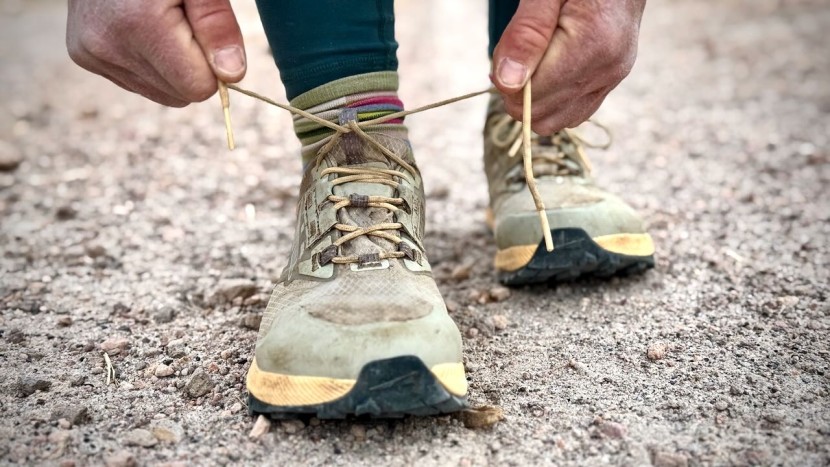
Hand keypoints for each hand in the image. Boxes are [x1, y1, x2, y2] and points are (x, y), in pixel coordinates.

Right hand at [66, 0, 245, 106]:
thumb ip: (217, 24)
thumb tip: (232, 74)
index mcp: (139, 25)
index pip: (198, 87)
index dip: (212, 63)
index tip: (205, 31)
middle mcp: (108, 45)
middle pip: (179, 95)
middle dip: (191, 64)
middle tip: (181, 20)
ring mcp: (92, 54)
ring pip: (160, 93)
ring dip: (171, 66)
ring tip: (157, 20)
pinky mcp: (85, 56)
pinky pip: (138, 82)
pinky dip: (149, 62)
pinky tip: (140, 28)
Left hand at [491, 0, 645, 133]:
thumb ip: (525, 35)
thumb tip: (508, 83)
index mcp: (592, 43)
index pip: (533, 95)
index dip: (506, 81)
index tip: (506, 54)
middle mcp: (607, 69)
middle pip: (541, 113)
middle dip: (517, 92)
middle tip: (514, 57)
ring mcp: (612, 79)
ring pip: (555, 122)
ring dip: (532, 101)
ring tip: (531, 64)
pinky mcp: (610, 84)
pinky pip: (572, 115)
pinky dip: (551, 102)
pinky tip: (547, 73)